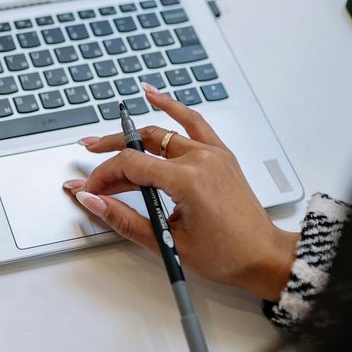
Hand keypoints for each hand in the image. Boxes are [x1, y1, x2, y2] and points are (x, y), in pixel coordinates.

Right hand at [63, 85, 297, 301]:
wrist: (263, 256)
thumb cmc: (227, 254)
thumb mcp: (168, 241)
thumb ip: (124, 219)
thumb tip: (94, 202)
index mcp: (188, 180)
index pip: (130, 165)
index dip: (103, 175)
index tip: (90, 188)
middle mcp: (201, 159)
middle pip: (141, 147)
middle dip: (110, 155)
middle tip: (87, 160)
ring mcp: (212, 153)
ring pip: (160, 134)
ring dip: (131, 136)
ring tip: (105, 139)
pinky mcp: (219, 154)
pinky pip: (192, 122)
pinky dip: (172, 107)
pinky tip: (152, 95)